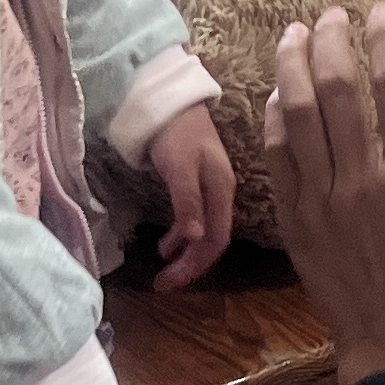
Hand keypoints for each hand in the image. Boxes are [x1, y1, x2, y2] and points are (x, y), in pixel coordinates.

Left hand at [147, 107, 234, 287]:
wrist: (172, 100)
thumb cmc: (175, 132)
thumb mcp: (179, 167)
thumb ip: (187, 202)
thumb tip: (195, 238)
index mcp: (221, 191)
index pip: (216, 239)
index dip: (195, 264)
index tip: (170, 282)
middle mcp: (221, 194)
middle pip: (211, 241)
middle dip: (189, 265)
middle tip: (162, 284)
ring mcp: (211, 189)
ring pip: (203, 232)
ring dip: (185, 253)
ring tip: (162, 267)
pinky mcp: (198, 185)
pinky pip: (194, 220)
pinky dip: (181, 235)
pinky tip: (166, 243)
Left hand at [262, 6, 384, 384]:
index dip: (384, 39)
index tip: (379, 10)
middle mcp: (363, 178)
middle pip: (337, 88)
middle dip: (331, 40)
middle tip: (330, 14)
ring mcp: (322, 198)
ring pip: (298, 114)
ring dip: (293, 65)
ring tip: (294, 34)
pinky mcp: (295, 219)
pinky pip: (277, 156)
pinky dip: (274, 117)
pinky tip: (277, 93)